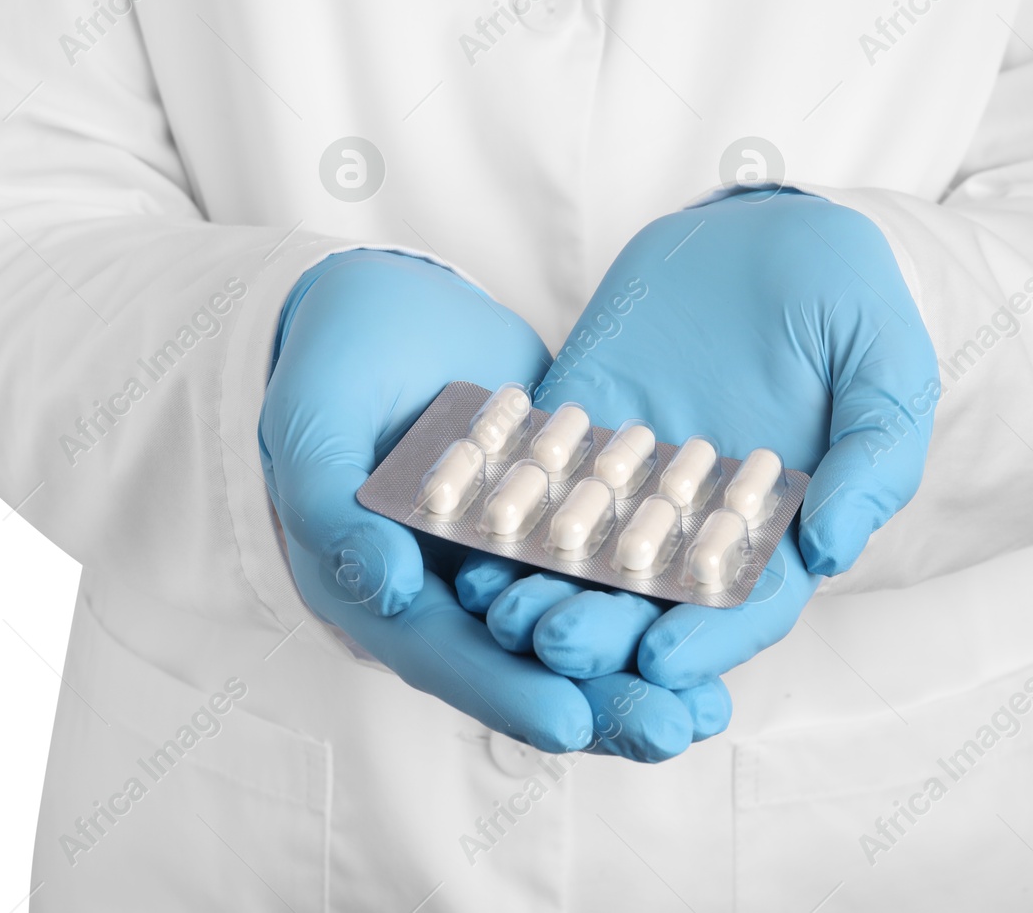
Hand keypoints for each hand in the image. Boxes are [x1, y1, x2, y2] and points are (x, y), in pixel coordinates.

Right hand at [258, 250, 720, 757]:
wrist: (390, 304)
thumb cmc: (334, 358)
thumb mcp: (315, 418)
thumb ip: (325, 501)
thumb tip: (379, 585)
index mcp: (377, 591)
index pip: (443, 657)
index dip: (503, 692)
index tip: (568, 721)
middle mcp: (447, 595)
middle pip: (523, 667)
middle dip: (599, 704)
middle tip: (676, 728)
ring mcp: (507, 563)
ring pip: (575, 631)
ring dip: (640, 672)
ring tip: (710, 708)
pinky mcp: (558, 524)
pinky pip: (609, 568)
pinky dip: (657, 594)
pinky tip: (717, 610)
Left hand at [456, 189, 938, 689]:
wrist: (777, 231)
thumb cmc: (850, 301)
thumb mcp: (889, 369)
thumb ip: (875, 457)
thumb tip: (836, 547)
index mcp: (781, 525)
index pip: (743, 604)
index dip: (706, 639)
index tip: (662, 661)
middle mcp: (698, 517)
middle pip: (648, 597)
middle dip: (601, 628)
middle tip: (553, 644)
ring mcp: (632, 472)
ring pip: (581, 549)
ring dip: (537, 585)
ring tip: (493, 607)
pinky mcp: (579, 420)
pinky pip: (537, 469)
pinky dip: (503, 502)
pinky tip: (462, 526)